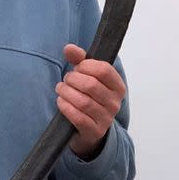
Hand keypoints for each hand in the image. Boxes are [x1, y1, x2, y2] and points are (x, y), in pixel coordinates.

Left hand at [56, 44, 125, 159]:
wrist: (89, 130)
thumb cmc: (89, 98)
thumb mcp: (87, 77)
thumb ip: (79, 60)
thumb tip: (68, 48)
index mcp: (117, 86)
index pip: (104, 70)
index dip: (86, 65)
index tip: (77, 67)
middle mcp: (115, 103)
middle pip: (91, 85)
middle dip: (73, 79)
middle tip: (66, 80)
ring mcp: (106, 118)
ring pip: (83, 102)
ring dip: (66, 93)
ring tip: (60, 89)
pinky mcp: (94, 131)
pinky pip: (78, 117)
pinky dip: (66, 107)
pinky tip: (61, 102)